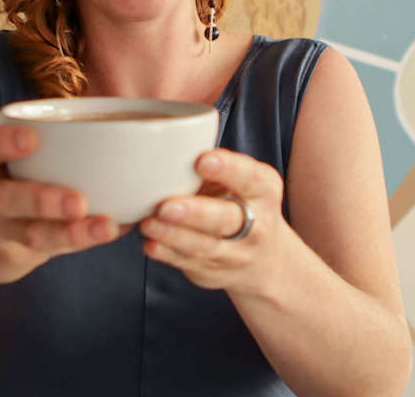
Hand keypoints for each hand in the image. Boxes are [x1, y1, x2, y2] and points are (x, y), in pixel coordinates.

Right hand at [0, 124, 123, 285]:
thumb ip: (41, 147)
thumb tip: (120, 129)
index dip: (6, 142)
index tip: (32, 139)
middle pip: (8, 197)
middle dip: (44, 200)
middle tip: (78, 202)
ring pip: (31, 233)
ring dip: (71, 232)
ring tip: (106, 227)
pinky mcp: (11, 256)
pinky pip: (49, 250)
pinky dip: (82, 240)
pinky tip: (114, 229)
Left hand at [139, 148, 288, 293]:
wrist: (266, 259)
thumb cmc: (241, 200)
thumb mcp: (243, 178)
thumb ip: (214, 164)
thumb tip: (165, 143)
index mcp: (263, 190)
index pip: (250, 178)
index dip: (227, 169)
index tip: (202, 160)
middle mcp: (255, 224)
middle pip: (226, 219)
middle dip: (195, 213)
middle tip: (167, 205)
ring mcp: (235, 253)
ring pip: (204, 246)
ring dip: (173, 236)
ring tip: (148, 224)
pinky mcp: (212, 272)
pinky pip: (188, 264)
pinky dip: (167, 255)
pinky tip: (150, 245)